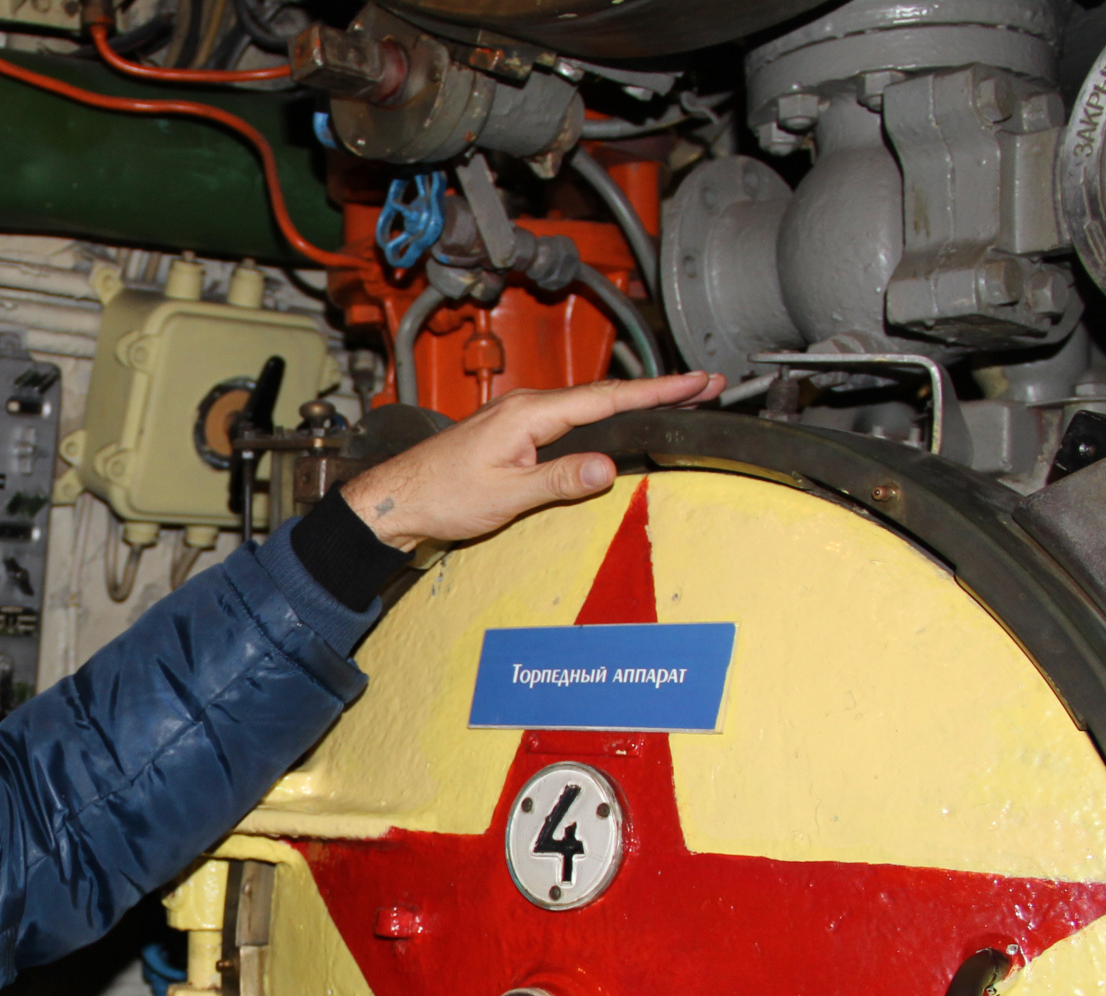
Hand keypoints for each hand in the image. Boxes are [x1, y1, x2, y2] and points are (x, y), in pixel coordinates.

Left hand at [343, 372, 725, 550]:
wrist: (399, 501)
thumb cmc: (442, 496)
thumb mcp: (507, 496)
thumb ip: (559, 480)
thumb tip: (606, 468)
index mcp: (529, 413)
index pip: (606, 398)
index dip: (656, 391)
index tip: (696, 384)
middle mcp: (526, 405)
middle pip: (605, 393)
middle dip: (658, 389)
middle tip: (706, 385)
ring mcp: (519, 416)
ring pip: (588, 403)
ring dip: (633, 400)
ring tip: (677, 398)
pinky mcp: (513, 431)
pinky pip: (569, 417)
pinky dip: (603, 413)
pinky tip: (619, 416)